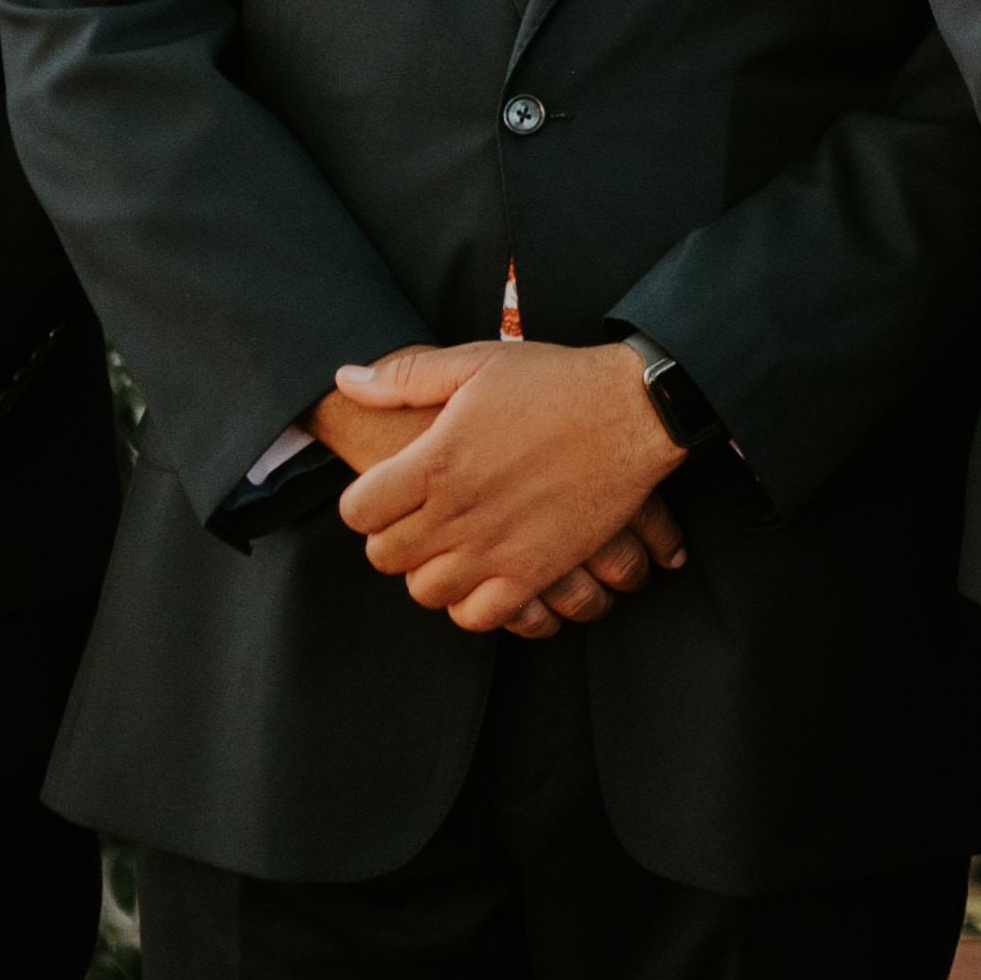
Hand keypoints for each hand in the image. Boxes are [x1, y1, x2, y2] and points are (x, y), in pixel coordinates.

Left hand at [330, 340, 694, 635]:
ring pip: (426, 590)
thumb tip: (346, 380)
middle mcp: (457, 512)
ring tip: (452, 545)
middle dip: (393, 537)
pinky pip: (479, 616)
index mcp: (435, 461)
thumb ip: (403, 377)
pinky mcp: (535, 572)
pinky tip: (485, 572)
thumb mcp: (476, 363)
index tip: (388, 491)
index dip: (365, 503)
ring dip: (430, 571)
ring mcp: (496, 548)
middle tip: (420, 516)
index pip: (357, 511)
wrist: (635, 410)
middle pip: (385, 556)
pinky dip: (473, 603)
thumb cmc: (556, 381)